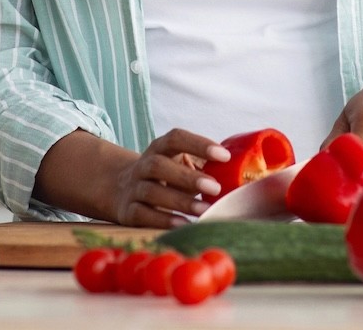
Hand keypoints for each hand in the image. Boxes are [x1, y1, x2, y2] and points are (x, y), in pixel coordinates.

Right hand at [108, 128, 228, 227]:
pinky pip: (143, 214)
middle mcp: (143, 165)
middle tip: (215, 187)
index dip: (199, 144)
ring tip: (204, 210)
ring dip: (180, 202)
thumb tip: (242, 175)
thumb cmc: (164, 177)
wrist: (120, 189)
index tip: (224, 156)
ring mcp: (133, 188)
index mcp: (159, 148)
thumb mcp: (178, 164)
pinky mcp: (127, 211)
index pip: (176, 138)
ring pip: (152, 191)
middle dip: (188, 177)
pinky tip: (183, 225)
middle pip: (159, 165)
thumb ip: (202, 167)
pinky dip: (163, 220)